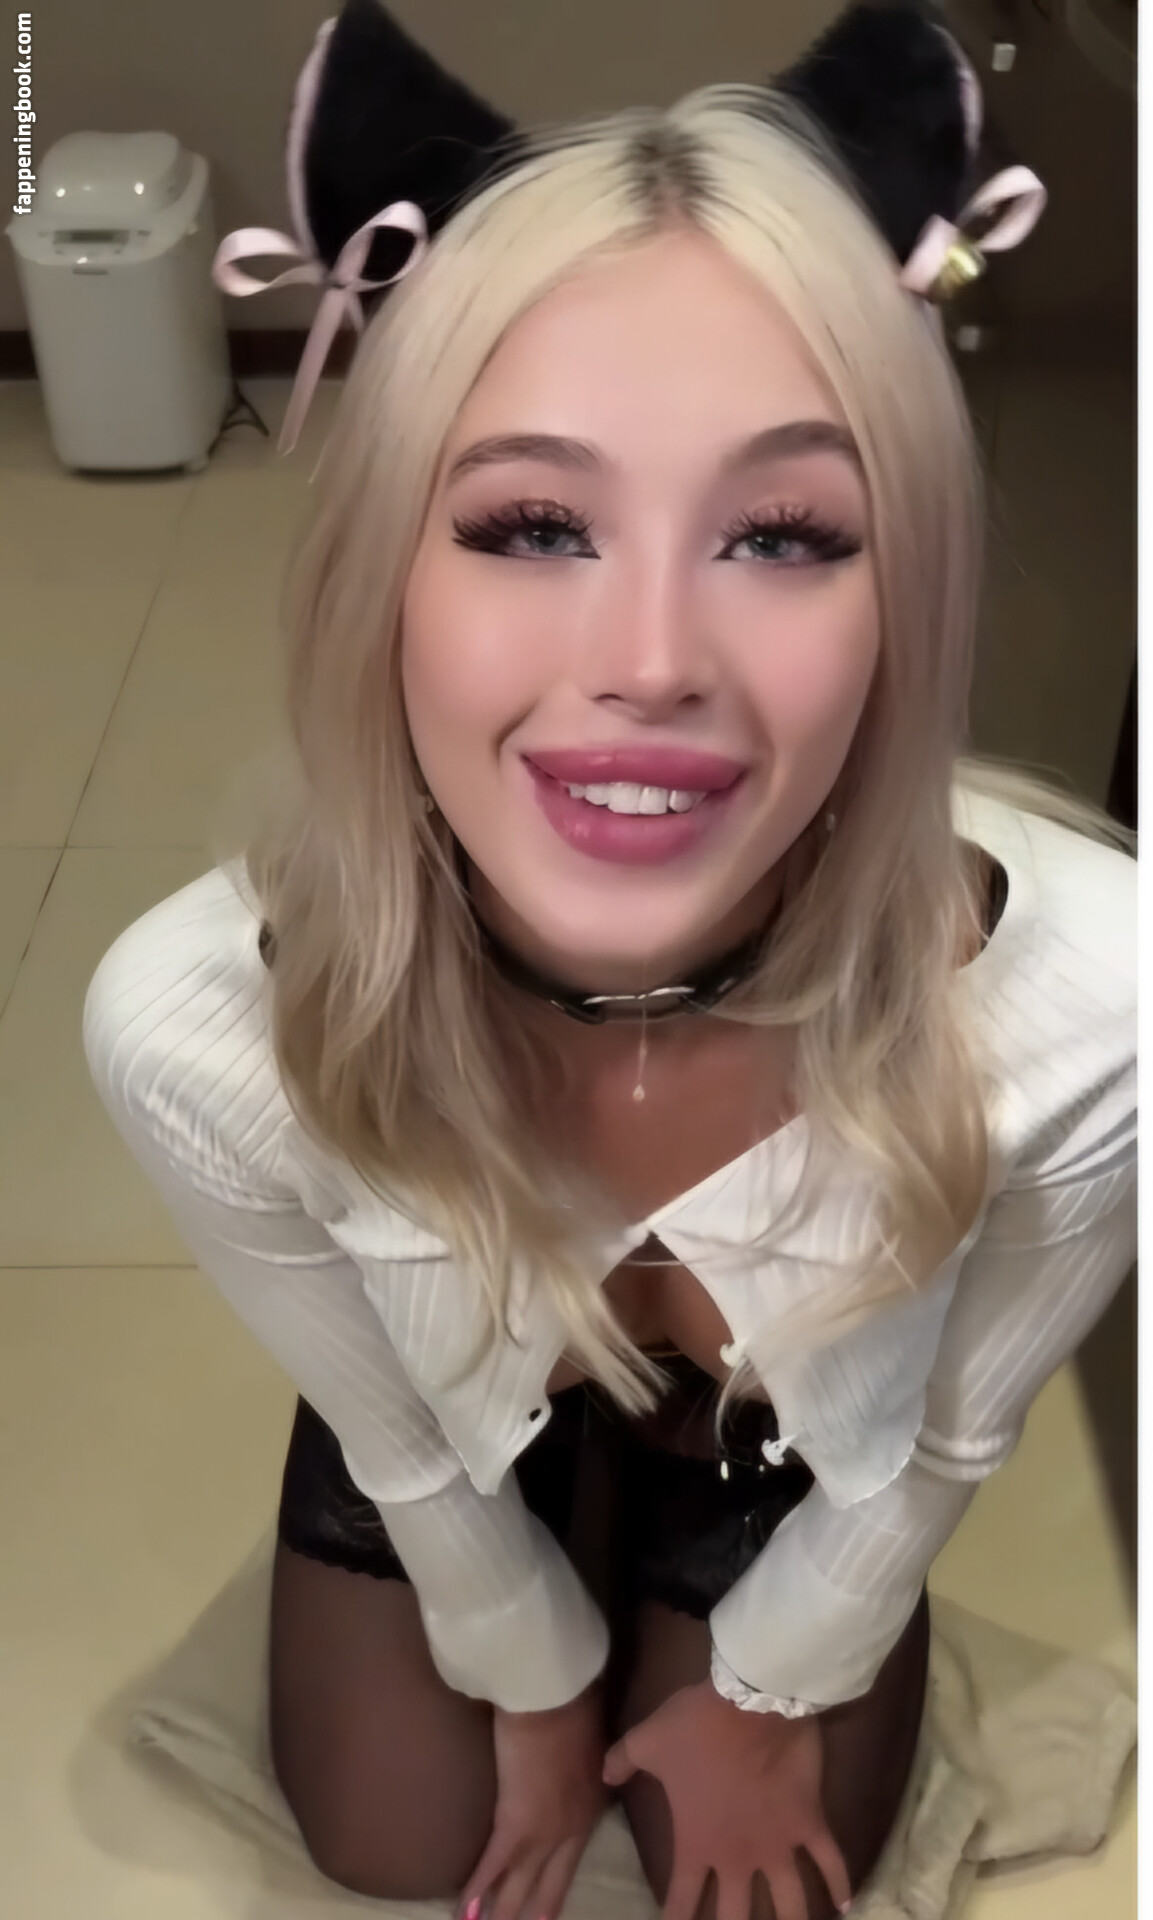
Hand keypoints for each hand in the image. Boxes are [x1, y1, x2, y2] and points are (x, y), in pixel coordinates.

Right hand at [456, 1676, 610, 1919]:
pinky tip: (464, 1913)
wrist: (556, 1697)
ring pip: (519, 1883)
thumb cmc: (574, 1702)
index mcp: (591, 1805)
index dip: (554, 1890)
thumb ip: (582, 1759)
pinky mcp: (514, 1823)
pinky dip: (476, 1890)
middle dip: (533, 1911)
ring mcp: (544, 1831)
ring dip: (502, 1912)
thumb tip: (567, 1759)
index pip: (570, 1861)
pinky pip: (492, 1865)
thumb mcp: (589, 1737)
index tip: (545, 1913)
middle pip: (549, 1883)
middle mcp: (572, 1828)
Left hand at [602, 1680, 850, 1919]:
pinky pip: (831, 1862)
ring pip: (791, 1903)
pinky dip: (841, 1885)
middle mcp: (739, 1858)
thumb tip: (604, 1775)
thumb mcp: (647, 1740)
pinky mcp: (810, 1822)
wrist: (751, 1699)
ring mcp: (779, 1844)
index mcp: (698, 1844)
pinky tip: (844, 1906)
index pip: (682, 1904)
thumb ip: (622, 1760)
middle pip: (737, 1917)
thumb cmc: (697, 1724)